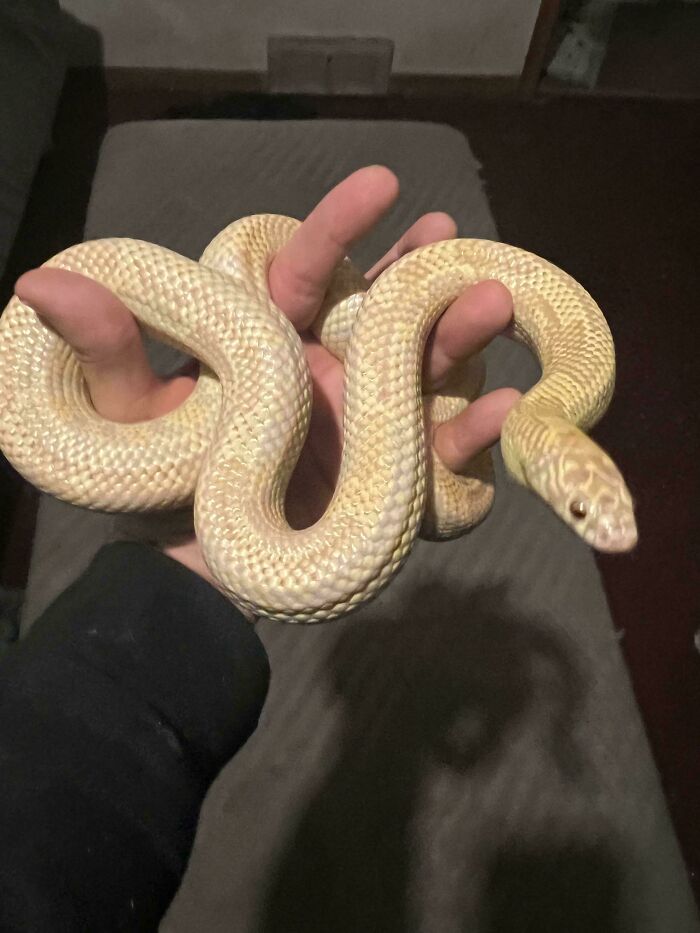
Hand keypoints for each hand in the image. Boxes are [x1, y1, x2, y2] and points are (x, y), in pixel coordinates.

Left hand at [16, 166, 518, 585]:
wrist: (197, 578)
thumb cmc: (162, 489)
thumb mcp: (131, 420)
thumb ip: (107, 354)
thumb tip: (39, 278)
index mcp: (275, 345)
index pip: (309, 274)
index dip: (341, 228)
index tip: (382, 185)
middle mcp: (329, 374)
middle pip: (383, 318)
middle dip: (421, 280)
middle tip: (454, 244)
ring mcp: (364, 427)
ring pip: (421, 373)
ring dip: (459, 338)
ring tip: (495, 302)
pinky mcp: (389, 483)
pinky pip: (436, 458)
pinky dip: (471, 437)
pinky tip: (505, 412)